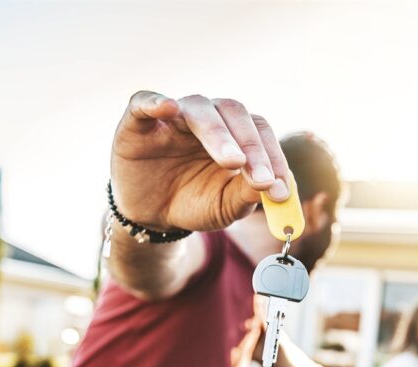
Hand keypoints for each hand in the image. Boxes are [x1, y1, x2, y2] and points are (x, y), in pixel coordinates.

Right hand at [110, 91, 290, 231]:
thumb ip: (248, 194)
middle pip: (234, 113)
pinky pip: (144, 102)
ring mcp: (173, 116)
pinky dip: (156, 102)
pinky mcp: (137, 121)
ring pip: (199, 109)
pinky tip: (168, 107)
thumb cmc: (195, 203)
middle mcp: (208, 117)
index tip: (280, 189)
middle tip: (261, 178)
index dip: (273, 157)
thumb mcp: (226, 205)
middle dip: (251, 146)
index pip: (259, 131)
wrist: (152, 215)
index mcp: (234, 133)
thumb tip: (273, 186)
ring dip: (219, 133)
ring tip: (232, 161)